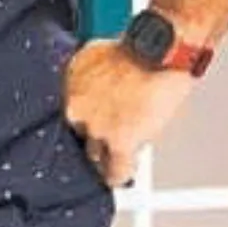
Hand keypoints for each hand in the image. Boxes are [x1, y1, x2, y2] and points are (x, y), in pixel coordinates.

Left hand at [64, 38, 195, 185]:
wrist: (158, 50)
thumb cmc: (137, 48)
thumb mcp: (95, 55)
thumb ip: (89, 76)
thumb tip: (93, 86)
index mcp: (69, 86)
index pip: (68, 115)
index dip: (82, 121)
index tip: (87, 126)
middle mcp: (76, 109)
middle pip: (79, 135)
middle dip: (93, 136)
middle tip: (107, 137)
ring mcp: (97, 128)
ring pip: (94, 155)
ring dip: (105, 155)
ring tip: (114, 158)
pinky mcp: (120, 141)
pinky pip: (115, 170)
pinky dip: (117, 176)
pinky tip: (118, 178)